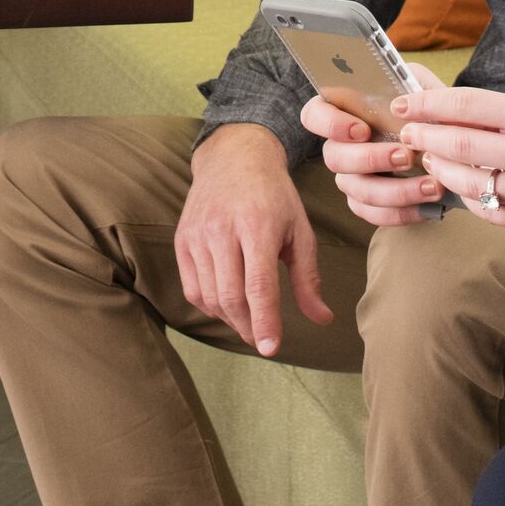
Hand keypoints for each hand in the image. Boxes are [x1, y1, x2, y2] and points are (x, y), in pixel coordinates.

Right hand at [174, 123, 331, 355]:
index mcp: (258, 226)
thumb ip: (308, 277)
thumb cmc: (274, 195)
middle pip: (230, 296)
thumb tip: (322, 319)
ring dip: (230, 319)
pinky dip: (209, 305)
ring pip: (210, 296)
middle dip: (248, 326)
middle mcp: (222, 230)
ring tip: (248, 322)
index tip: (270, 348)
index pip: (258, 285)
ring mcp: (197, 235)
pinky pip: (192, 288)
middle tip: (262, 339)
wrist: (234, 157)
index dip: (264, 321)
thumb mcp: (300, 230)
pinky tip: (226, 305)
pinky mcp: (182, 239)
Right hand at [303, 91, 444, 229]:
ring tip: (430, 185)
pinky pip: (375, 214)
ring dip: (396, 190)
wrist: (450, 144)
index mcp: (345, 112)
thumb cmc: (430, 112)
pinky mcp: (367, 204)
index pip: (314, 114)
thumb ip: (412, 87)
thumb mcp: (424, 88)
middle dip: (370, 159)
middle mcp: (341, 146)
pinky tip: (429, 203)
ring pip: (357, 190)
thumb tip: (402, 103)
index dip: (330, 124)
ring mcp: (351, 177)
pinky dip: (404, 212)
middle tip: (406, 156)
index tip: (362, 130)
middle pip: (334, 157)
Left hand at [383, 69, 504, 235]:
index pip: (468, 106)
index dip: (428, 104)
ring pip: (467, 183)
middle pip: (459, 146)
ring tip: (430, 159)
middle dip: (424, 137)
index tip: (405, 103)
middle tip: (408, 131)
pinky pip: (487, 211)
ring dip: (439, 169)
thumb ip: (501, 111)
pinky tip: (462, 186)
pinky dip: (468, 197)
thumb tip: (448, 105)